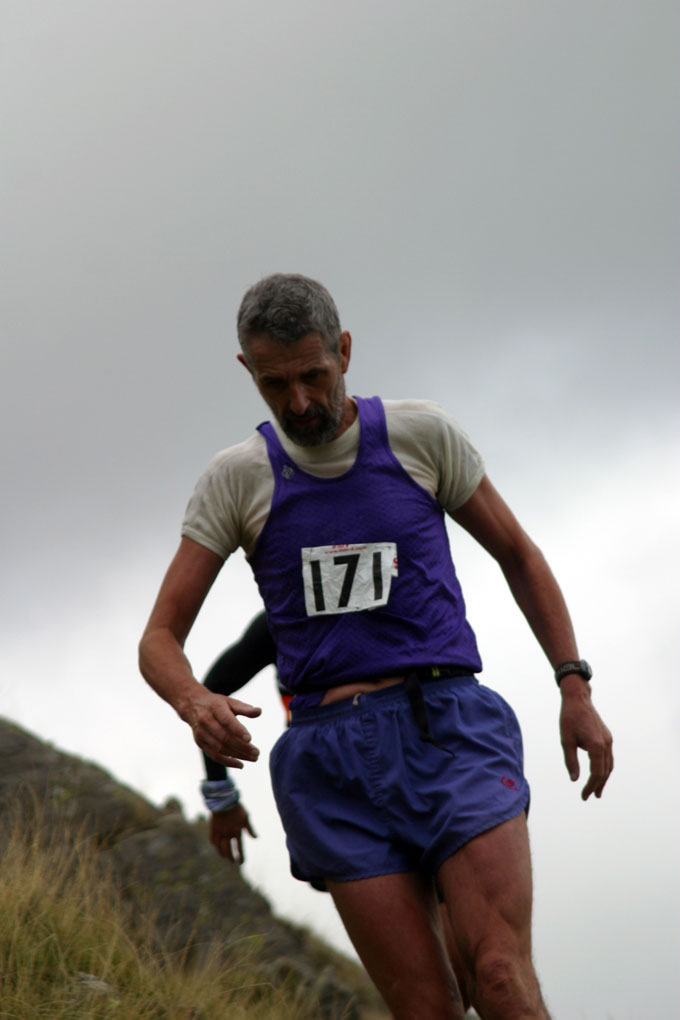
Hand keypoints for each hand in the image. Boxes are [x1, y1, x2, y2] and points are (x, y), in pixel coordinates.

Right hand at [185, 687, 261, 767]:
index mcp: (215, 708)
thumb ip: (245, 708)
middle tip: (257, 753)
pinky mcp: (200, 742)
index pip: (226, 721)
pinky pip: (214, 755)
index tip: (250, 739)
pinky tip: (240, 764)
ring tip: (253, 758)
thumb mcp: (230, 702)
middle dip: (241, 747)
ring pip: (220, 748)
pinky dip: (227, 762)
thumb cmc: (216, 704)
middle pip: (224, 737)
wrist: (192, 705)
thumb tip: (259, 711)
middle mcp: (206, 721)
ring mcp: (201, 733)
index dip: (238, 730)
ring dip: (237, 755)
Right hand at [210, 805, 256, 863]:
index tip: (241, 863)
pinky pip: (213, 841)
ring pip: (220, 848)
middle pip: (228, 851)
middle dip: (231, 858)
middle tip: (233, 861)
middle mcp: (228, 834)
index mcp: (237, 831)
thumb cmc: (237, 808)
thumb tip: (256, 838)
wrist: (223, 800)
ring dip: (223, 854)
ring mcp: (219, 832)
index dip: (241, 857)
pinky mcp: (213, 829)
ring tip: (225, 857)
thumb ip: (250, 829)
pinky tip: (218, 848)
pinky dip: (216, 846)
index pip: (239, 849)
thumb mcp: (246, 817)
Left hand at [559, 677, 613, 799]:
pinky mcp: (607, 736)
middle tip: (590, 796)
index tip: (584, 796)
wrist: (578, 698)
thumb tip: (574, 779)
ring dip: (603, 778)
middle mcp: (605, 744)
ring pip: (609, 765)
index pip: (596, 773)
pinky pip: (608, 757)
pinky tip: (599, 772)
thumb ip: (570, 761)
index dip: (590, 786)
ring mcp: (608, 740)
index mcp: (596, 745)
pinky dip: (605, 767)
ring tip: (597, 790)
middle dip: (597, 785)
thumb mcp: (566, 740)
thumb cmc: (569, 718)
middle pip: (605, 771)